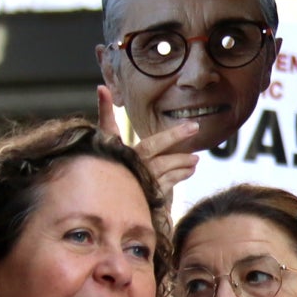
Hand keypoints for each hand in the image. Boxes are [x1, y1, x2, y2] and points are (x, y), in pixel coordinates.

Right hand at [97, 84, 198, 199]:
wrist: (114, 208)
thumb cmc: (115, 171)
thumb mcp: (110, 144)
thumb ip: (107, 116)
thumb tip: (101, 87)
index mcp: (113, 150)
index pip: (107, 125)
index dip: (104, 108)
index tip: (102, 90)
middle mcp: (126, 163)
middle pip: (151, 145)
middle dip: (174, 135)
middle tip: (194, 127)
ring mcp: (139, 179)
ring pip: (165, 165)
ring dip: (182, 159)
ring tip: (195, 157)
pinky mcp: (150, 194)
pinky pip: (170, 181)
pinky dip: (182, 173)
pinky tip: (191, 168)